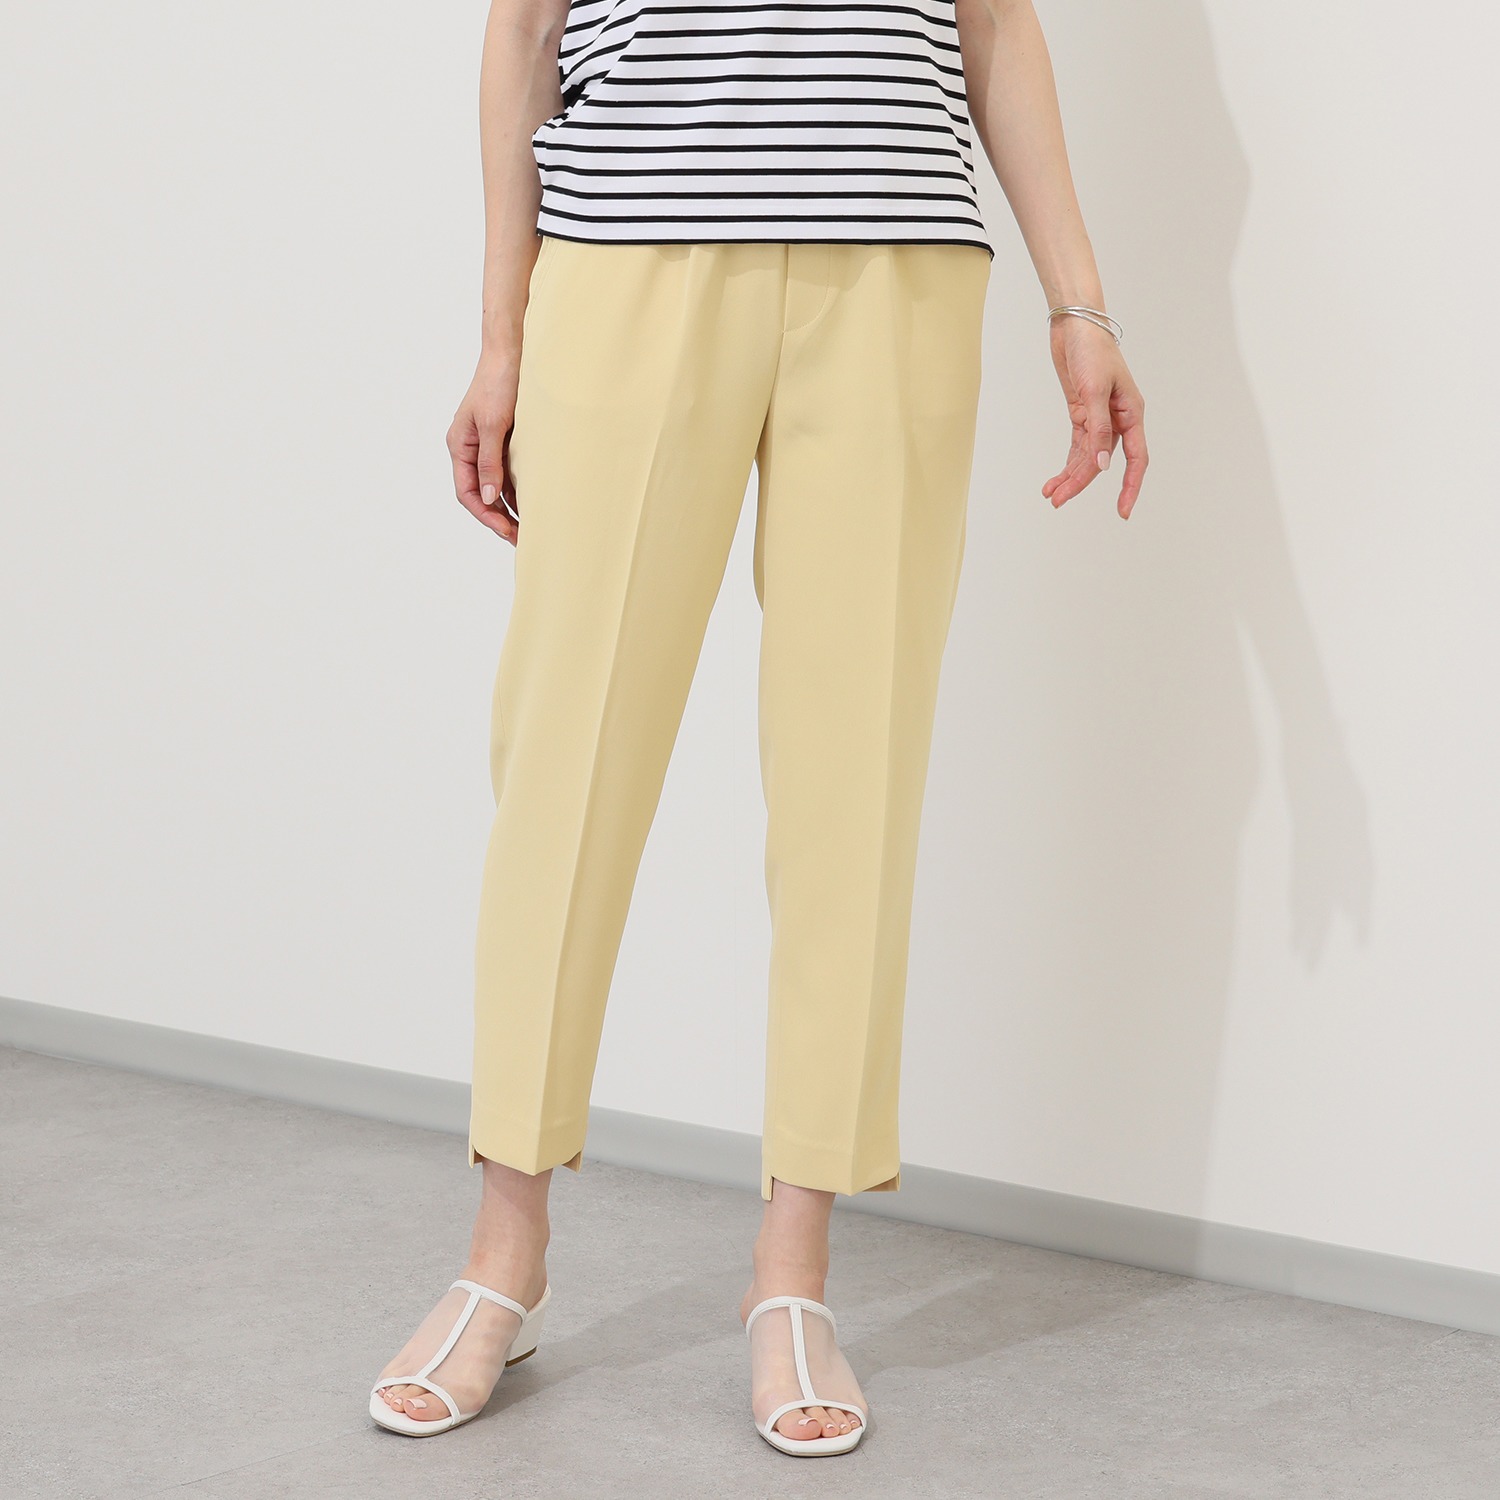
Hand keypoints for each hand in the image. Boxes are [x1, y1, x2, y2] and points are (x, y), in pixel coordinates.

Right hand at [447, 352, 522, 543]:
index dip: (486, 516)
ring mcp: (487, 446)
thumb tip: (489, 498)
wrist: (512, 353)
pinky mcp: (503, 441)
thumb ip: (490, 462)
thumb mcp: (493, 424)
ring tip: (528, 527)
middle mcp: (470, 449)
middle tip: (521, 538)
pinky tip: (532, 503)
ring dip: (509, 507)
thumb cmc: (498, 383)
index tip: (507, 531)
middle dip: (498, 518)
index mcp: (460, 446)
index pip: (468, 492)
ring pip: (495, 486)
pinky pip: (508, 473)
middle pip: (480, 494)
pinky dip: (518, 490)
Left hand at [1041, 316, 1147, 518]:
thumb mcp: (1095, 391)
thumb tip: (1102, 465)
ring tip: (1051, 495)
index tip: (1122, 511)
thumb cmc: (1092, 351)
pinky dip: (1066, 463)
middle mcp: (1119, 420)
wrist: (1075, 326)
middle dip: (1081, 483)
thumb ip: (1098, 429)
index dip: (1130, 486)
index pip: (1136, 459)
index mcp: (1132, 413)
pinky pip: (1077, 447)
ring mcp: (1100, 419)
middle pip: (1104, 463)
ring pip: (1088, 458)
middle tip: (1058, 502)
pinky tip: (1053, 480)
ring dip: (1070, 477)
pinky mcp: (1082, 415)